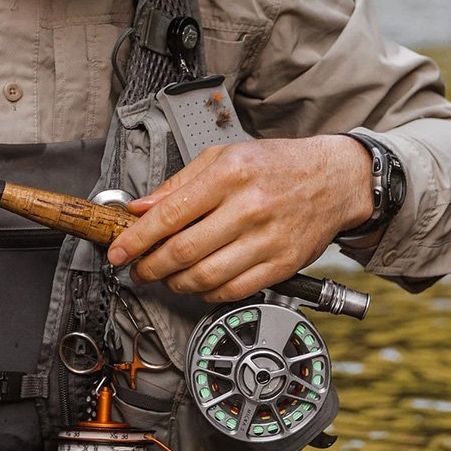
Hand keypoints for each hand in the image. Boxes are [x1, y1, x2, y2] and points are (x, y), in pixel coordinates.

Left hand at [106, 136, 373, 301]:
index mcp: (229, 175)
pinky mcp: (282, 264)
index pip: (170, 214)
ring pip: (206, 277)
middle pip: (184, 251)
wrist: (333, 179)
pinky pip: (234, 290)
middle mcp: (249, 208)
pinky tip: (197, 283)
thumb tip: (139, 208)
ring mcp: (268, 239)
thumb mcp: (221, 157)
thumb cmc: (274, 165)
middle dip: (150, 266)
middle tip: (138, 268)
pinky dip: (207, 293)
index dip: (137, 239)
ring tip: (165, 276)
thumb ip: (177, 184)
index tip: (118, 252)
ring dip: (175, 283)